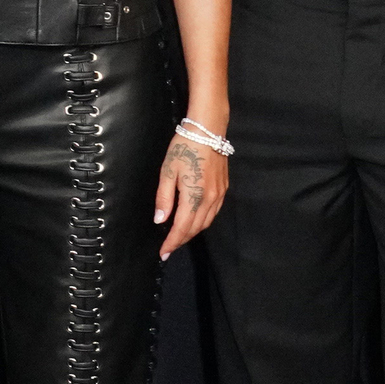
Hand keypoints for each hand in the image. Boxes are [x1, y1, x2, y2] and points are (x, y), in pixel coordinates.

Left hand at [153, 121, 226, 257]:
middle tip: (168, 248)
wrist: (208, 130)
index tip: (163, 253)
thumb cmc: (184, 147)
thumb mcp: (168, 171)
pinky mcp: (224, 189)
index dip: (172, 242)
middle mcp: (210, 200)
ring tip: (179, 238)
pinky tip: (195, 221)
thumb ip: (164, 198)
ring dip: (192, 233)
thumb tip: (161, 220)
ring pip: (206, 223)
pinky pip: (213, 213)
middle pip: (195, 229)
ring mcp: (219, 195)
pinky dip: (203, 222)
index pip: (182, 228)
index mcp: (194, 197)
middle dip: (181, 240)